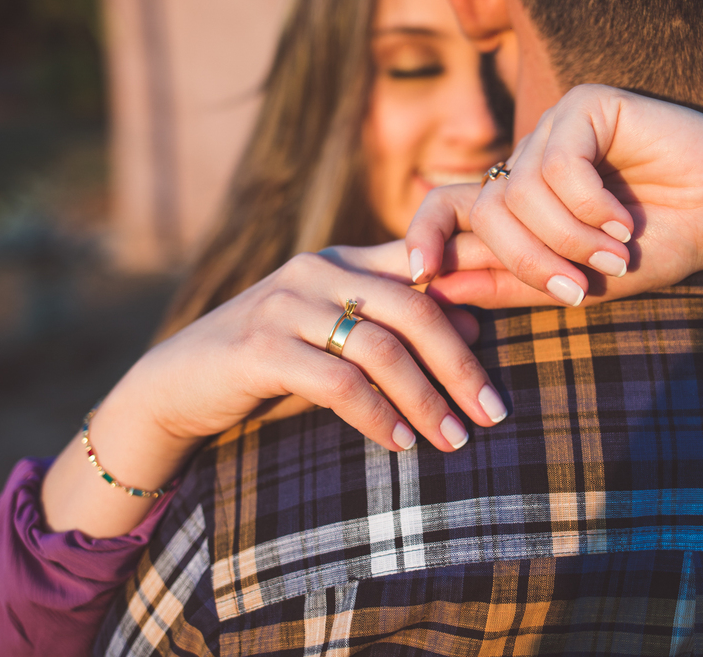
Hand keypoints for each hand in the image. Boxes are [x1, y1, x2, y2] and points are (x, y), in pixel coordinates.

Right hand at [43, 249, 506, 535]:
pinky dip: (376, 415)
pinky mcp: (259, 347)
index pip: (424, 260)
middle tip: (493, 411)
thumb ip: (395, 320)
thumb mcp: (337, 333)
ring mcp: (286, 305)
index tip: (524, 320)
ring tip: (452, 440)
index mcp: (342, 259)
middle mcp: (317, 270)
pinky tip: (398, 444)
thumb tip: (477, 321)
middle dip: (460, 363)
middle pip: (415, 306)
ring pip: (381, 346)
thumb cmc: (272, 363)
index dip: (478, 282)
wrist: (178, 384)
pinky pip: (337, 381)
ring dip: (424, 399)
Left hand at [404, 84, 702, 308]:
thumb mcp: (573, 282)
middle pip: (486, 210)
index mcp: (514, 203)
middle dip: (528, 259)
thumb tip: (436, 286)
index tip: (421, 275)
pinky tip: (624, 217)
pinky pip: (558, 161)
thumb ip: (506, 283)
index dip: (423, 235)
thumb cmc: (654, 249)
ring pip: (520, 190)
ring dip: (568, 235)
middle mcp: (525, 164)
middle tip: (577, 289)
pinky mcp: (585, 105)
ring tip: (616, 253)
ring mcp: (553, 131)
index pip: (443, 206)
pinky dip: (589, 202)